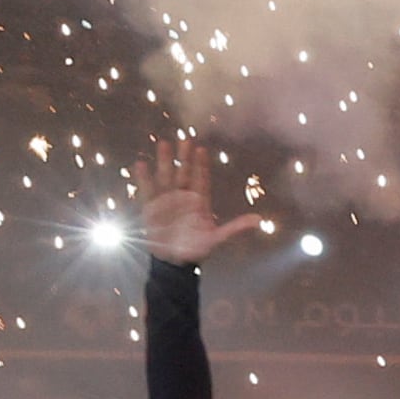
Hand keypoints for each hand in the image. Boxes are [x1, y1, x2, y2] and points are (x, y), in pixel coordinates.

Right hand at [132, 141, 265, 267]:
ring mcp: (166, 200)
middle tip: (185, 138)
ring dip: (165, 161)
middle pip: (184, 172)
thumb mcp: (216, 238)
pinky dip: (144, 179)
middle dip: (184, 157)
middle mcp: (183, 196)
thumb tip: (258, 220)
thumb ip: (235, 228)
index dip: (201, 165)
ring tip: (164, 143)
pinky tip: (141, 164)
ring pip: (166, 176)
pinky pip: (147, 191)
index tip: (202, 149)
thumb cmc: (196, 247)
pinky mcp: (151, 207)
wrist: (175, 260)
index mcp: (199, 201)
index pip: (201, 178)